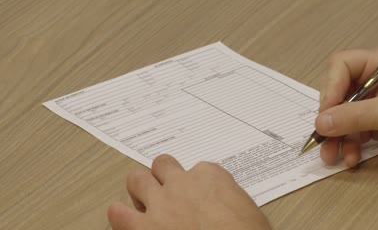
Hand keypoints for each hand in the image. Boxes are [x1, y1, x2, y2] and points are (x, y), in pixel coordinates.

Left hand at [108, 154, 270, 229]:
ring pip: (137, 179)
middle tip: (164, 187)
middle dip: (162, 174)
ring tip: (141, 198)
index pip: (198, 169)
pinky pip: (118, 213)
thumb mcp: (249, 212)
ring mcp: (160, 203)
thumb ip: (230, 202)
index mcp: (210, 177)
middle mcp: (182, 184)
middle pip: (163, 165)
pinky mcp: (142, 227)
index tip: (198, 194)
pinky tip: (123, 219)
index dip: (196, 183)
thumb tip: (229, 211)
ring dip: (138, 188)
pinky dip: (119, 215)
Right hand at [316, 49, 377, 166]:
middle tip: (323, 136)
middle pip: (336, 93)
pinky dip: (349, 145)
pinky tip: (351, 157)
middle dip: (329, 118)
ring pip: (341, 117)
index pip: (340, 67)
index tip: (327, 113)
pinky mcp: (375, 123)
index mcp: (376, 65)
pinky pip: (352, 132)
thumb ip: (354, 116)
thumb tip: (321, 122)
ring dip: (335, 137)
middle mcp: (371, 81)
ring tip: (331, 155)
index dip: (330, 88)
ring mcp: (372, 103)